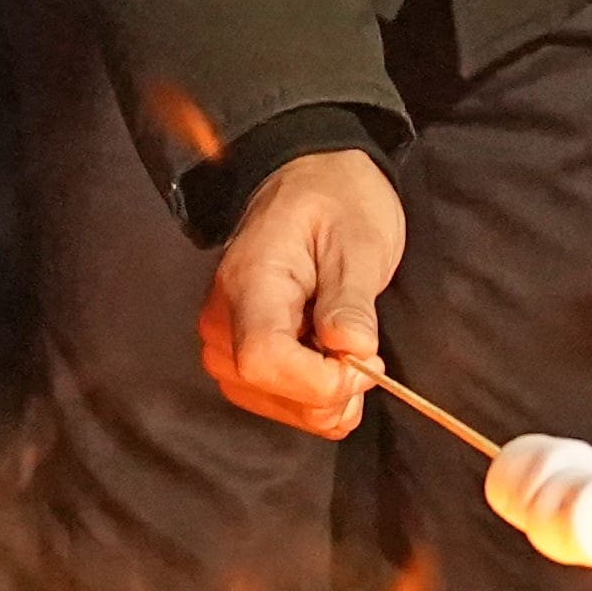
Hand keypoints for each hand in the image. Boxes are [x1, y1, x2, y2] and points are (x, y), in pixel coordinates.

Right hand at [202, 146, 405, 434]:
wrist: (309, 184)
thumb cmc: (335, 203)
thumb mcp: (359, 240)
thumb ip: (351, 300)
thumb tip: (353, 351)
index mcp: (249, 281)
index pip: (263, 360)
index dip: (320, 379)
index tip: (368, 360)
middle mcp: (223, 320)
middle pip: (271, 389)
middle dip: (333, 387)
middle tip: (366, 346)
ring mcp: (225, 343)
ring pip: (277, 407)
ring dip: (327, 393)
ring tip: (345, 341)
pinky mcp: (238, 360)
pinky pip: (277, 403)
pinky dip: (315, 395)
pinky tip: (331, 359)